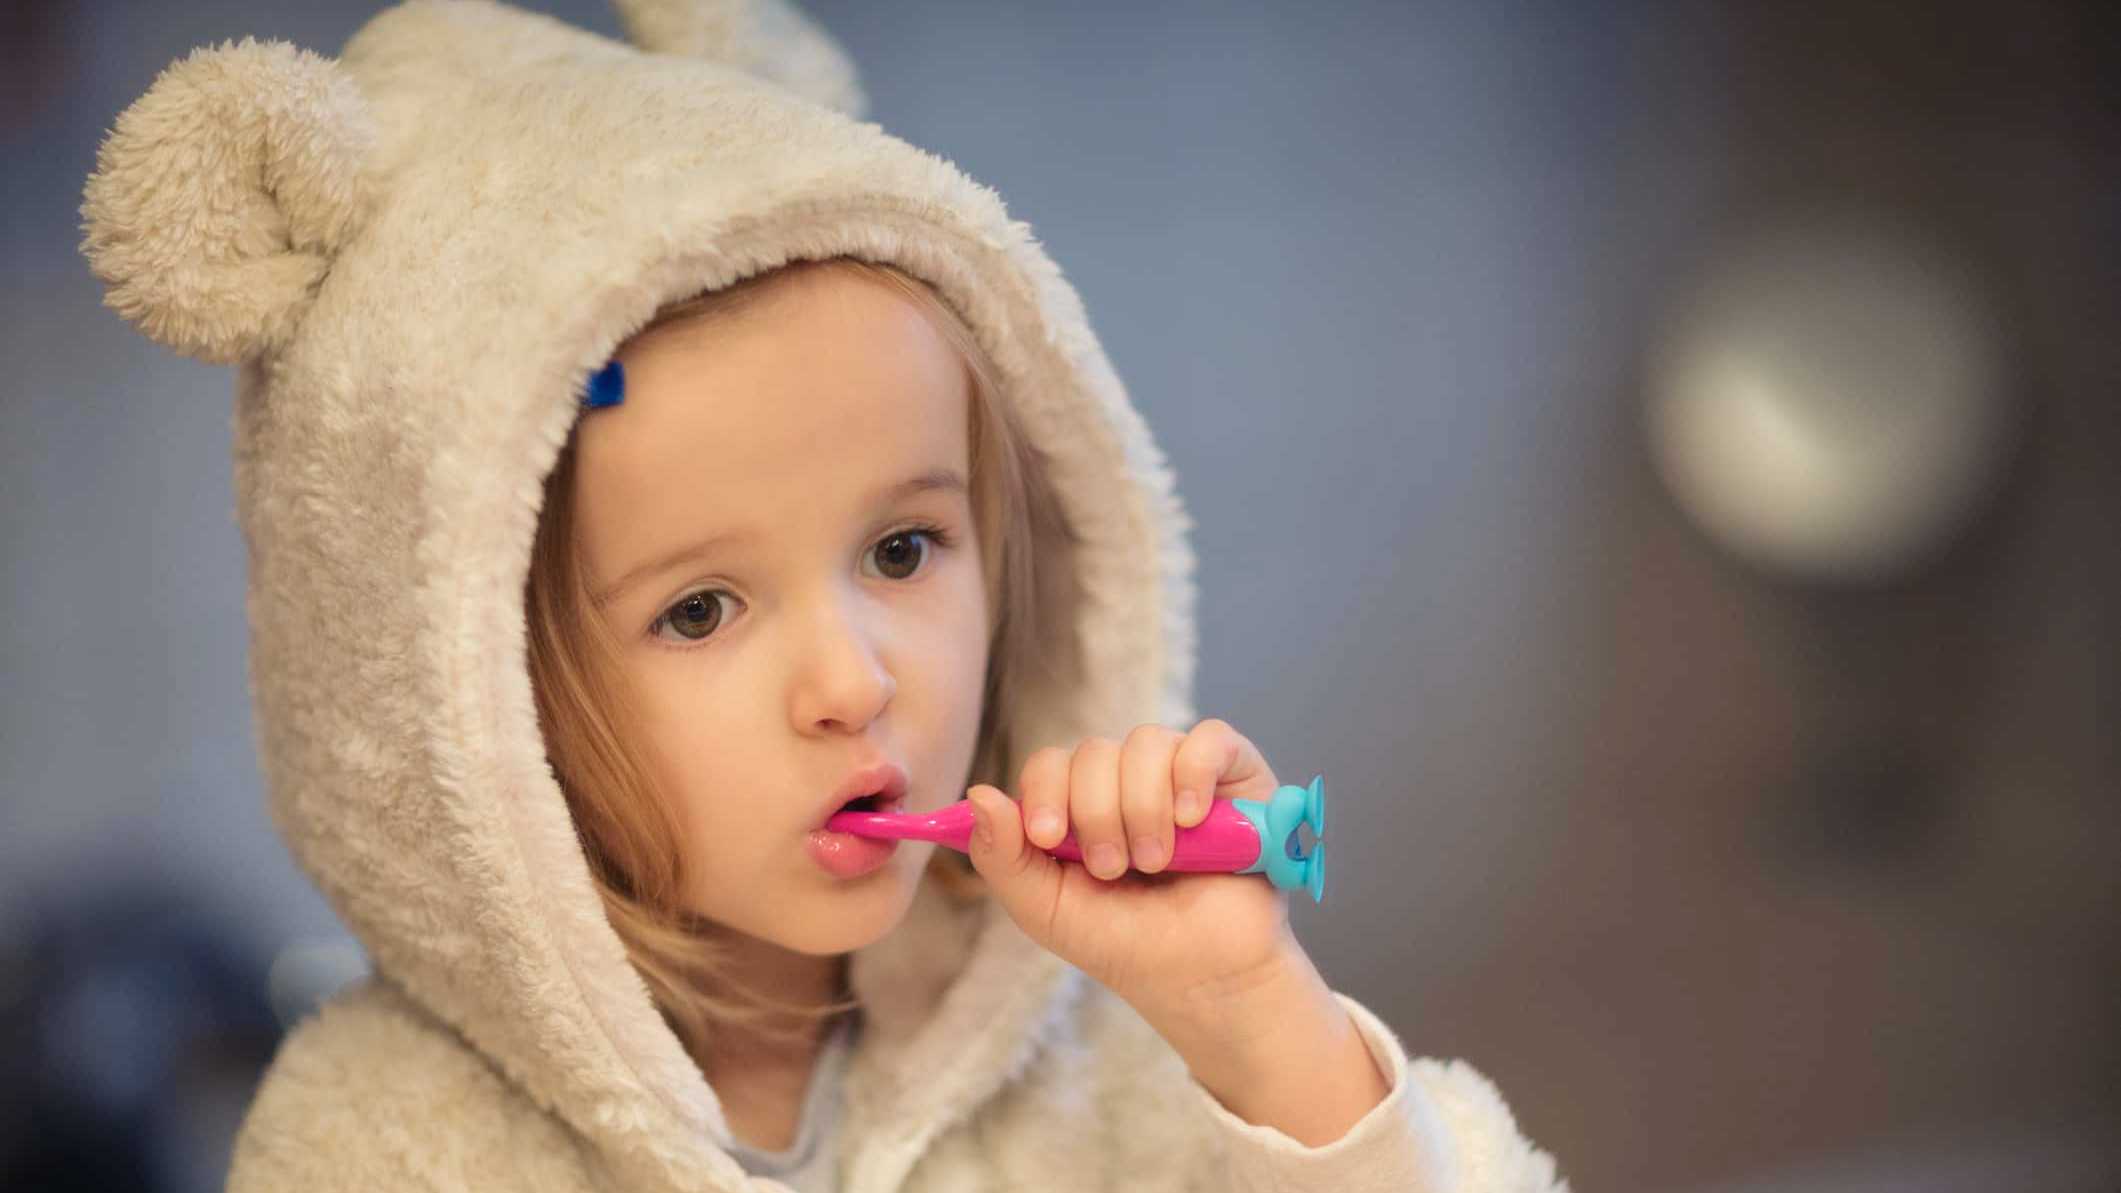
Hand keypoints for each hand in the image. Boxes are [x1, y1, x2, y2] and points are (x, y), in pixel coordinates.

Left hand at [963, 718, 1299, 1026]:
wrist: (1202, 978)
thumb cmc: (1125, 944)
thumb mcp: (1044, 909)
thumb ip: (1002, 857)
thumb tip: (978, 793)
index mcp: (1080, 807)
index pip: (1050, 763)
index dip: (1045, 792)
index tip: (1049, 836)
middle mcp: (1129, 782)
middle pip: (1094, 752)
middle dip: (1096, 814)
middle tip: (1114, 870)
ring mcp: (1182, 775)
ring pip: (1146, 742)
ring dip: (1143, 807)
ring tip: (1156, 860)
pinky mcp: (1237, 777)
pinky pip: (1209, 738)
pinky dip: (1193, 773)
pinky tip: (1191, 818)